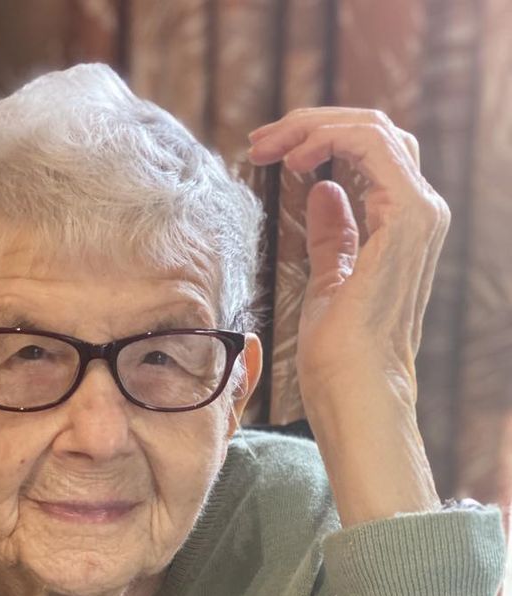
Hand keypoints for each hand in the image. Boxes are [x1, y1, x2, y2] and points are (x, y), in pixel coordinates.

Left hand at [247, 107, 449, 408]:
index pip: (369, 152)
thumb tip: (324, 193)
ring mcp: (418, 211)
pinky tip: (293, 158)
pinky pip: (372, 146)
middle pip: (374, 131)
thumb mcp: (328, 279)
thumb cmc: (338, 351)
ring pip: (374, 129)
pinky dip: (330, 138)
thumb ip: (333, 235)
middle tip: (259, 140)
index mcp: (401, 224)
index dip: (318, 139)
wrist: (353, 387)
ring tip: (268, 145)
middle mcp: (419, 210)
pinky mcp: (407, 216)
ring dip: (314, 126)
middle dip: (311, 125)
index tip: (268, 152)